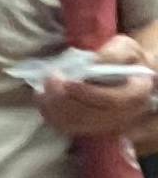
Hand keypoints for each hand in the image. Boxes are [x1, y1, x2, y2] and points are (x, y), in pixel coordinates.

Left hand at [40, 33, 157, 139]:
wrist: (127, 76)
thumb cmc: (126, 60)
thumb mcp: (125, 48)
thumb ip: (113, 54)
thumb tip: (94, 61)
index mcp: (136, 94)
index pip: (112, 101)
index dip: (87, 93)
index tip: (67, 81)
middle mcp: (123, 115)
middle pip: (88, 115)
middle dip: (63, 98)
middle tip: (49, 78)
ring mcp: (105, 125)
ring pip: (74, 123)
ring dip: (52, 107)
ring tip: (42, 88)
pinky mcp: (90, 128)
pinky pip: (66, 127)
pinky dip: (50, 114)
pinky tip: (42, 99)